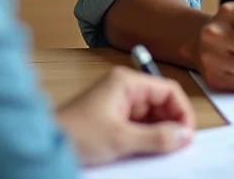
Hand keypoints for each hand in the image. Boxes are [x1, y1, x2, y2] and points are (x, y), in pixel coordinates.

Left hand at [56, 66, 195, 166]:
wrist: (45, 145)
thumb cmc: (75, 133)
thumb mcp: (121, 139)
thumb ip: (156, 138)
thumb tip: (184, 135)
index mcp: (126, 82)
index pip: (168, 90)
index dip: (182, 111)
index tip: (187, 134)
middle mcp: (124, 89)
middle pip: (161, 103)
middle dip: (171, 123)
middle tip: (177, 146)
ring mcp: (118, 104)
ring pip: (151, 116)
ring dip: (159, 133)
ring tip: (162, 151)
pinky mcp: (113, 119)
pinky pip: (139, 126)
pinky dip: (147, 138)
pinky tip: (148, 151)